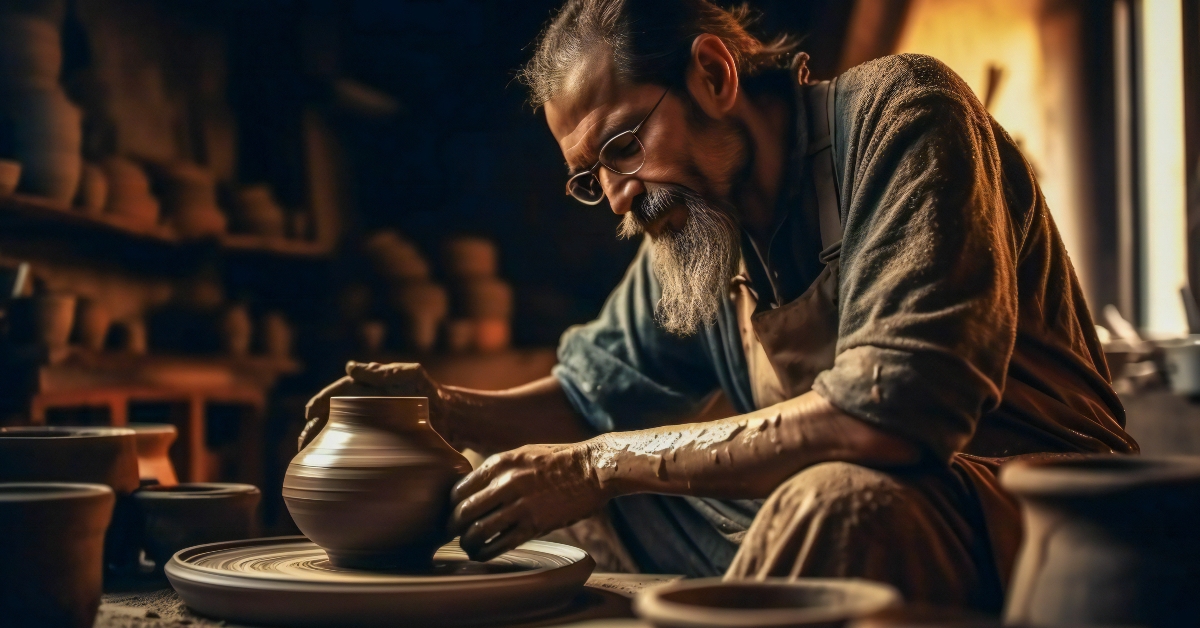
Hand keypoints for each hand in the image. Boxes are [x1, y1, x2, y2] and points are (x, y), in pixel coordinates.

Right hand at [299, 361, 441, 449]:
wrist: (450, 416)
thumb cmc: (429, 391)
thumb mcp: (410, 374)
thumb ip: (382, 372)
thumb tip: (349, 367)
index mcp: (366, 389)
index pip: (337, 394)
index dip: (320, 402)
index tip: (309, 413)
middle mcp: (363, 407)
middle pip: (331, 417)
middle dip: (313, 428)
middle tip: (302, 443)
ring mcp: (369, 427)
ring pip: (338, 436)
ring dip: (321, 445)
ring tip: (308, 458)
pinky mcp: (377, 446)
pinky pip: (354, 452)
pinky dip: (340, 460)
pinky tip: (330, 470)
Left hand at [449, 442, 609, 561]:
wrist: (591, 469)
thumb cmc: (559, 461)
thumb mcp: (522, 454)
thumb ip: (498, 470)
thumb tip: (475, 487)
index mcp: (500, 463)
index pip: (459, 489)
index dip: (450, 506)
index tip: (452, 513)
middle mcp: (506, 483)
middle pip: (463, 512)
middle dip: (452, 528)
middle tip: (452, 534)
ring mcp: (520, 505)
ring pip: (478, 531)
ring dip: (467, 543)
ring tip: (468, 547)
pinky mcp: (535, 524)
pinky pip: (500, 544)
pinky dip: (486, 553)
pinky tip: (482, 555)